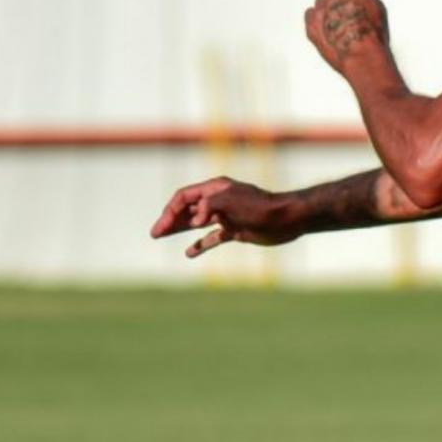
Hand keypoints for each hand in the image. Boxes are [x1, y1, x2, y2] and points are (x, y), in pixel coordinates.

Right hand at [151, 177, 299, 257]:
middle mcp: (218, 200)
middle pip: (188, 209)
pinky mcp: (235, 230)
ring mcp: (226, 216)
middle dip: (170, 220)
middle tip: (155, 233)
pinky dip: (200, 244)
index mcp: (215, 189)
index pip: (184, 197)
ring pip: (196, 223)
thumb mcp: (231, 201)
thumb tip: (194, 220)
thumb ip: (209, 205)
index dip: (170, 211)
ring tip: (163, 236)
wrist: (286, 219)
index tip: (161, 228)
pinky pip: (212, 237)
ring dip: (179, 229)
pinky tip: (190, 253)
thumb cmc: (260, 207)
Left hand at [304, 0, 388, 73]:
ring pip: (321, 3)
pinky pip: (311, 16)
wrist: (362, 57)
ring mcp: (320, 10)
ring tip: (342, 26)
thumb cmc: (372, 33)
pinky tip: (330, 30)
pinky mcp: (311, 26)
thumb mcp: (375, 4)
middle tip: (351, 15)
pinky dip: (318, 21)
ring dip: (329, 10)